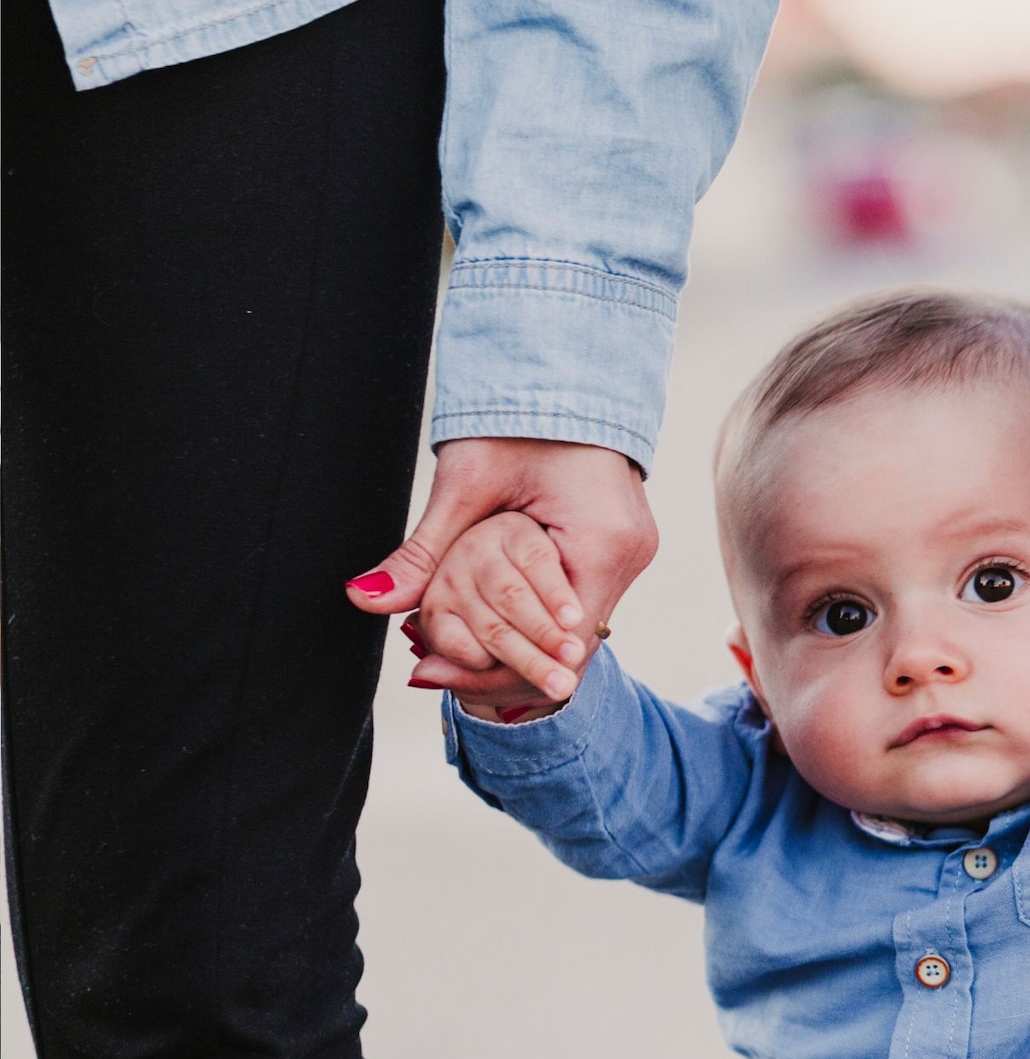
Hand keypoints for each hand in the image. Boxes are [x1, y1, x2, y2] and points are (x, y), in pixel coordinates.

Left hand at [346, 437, 657, 703]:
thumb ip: (425, 552)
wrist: (563, 376)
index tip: (455, 682)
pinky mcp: (625, 542)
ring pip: (581, 619)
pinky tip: (504, 616)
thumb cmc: (518, 420)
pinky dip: (545, 608)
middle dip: (514, 657)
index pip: (564, 638)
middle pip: (575, 637)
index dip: (512, 666)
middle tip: (445, 677)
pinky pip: (584, 592)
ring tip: (466, 653)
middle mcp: (631, 553)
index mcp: (603, 542)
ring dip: (530, 634)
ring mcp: (634, 548)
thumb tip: (367, 598)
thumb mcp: (464, 485)